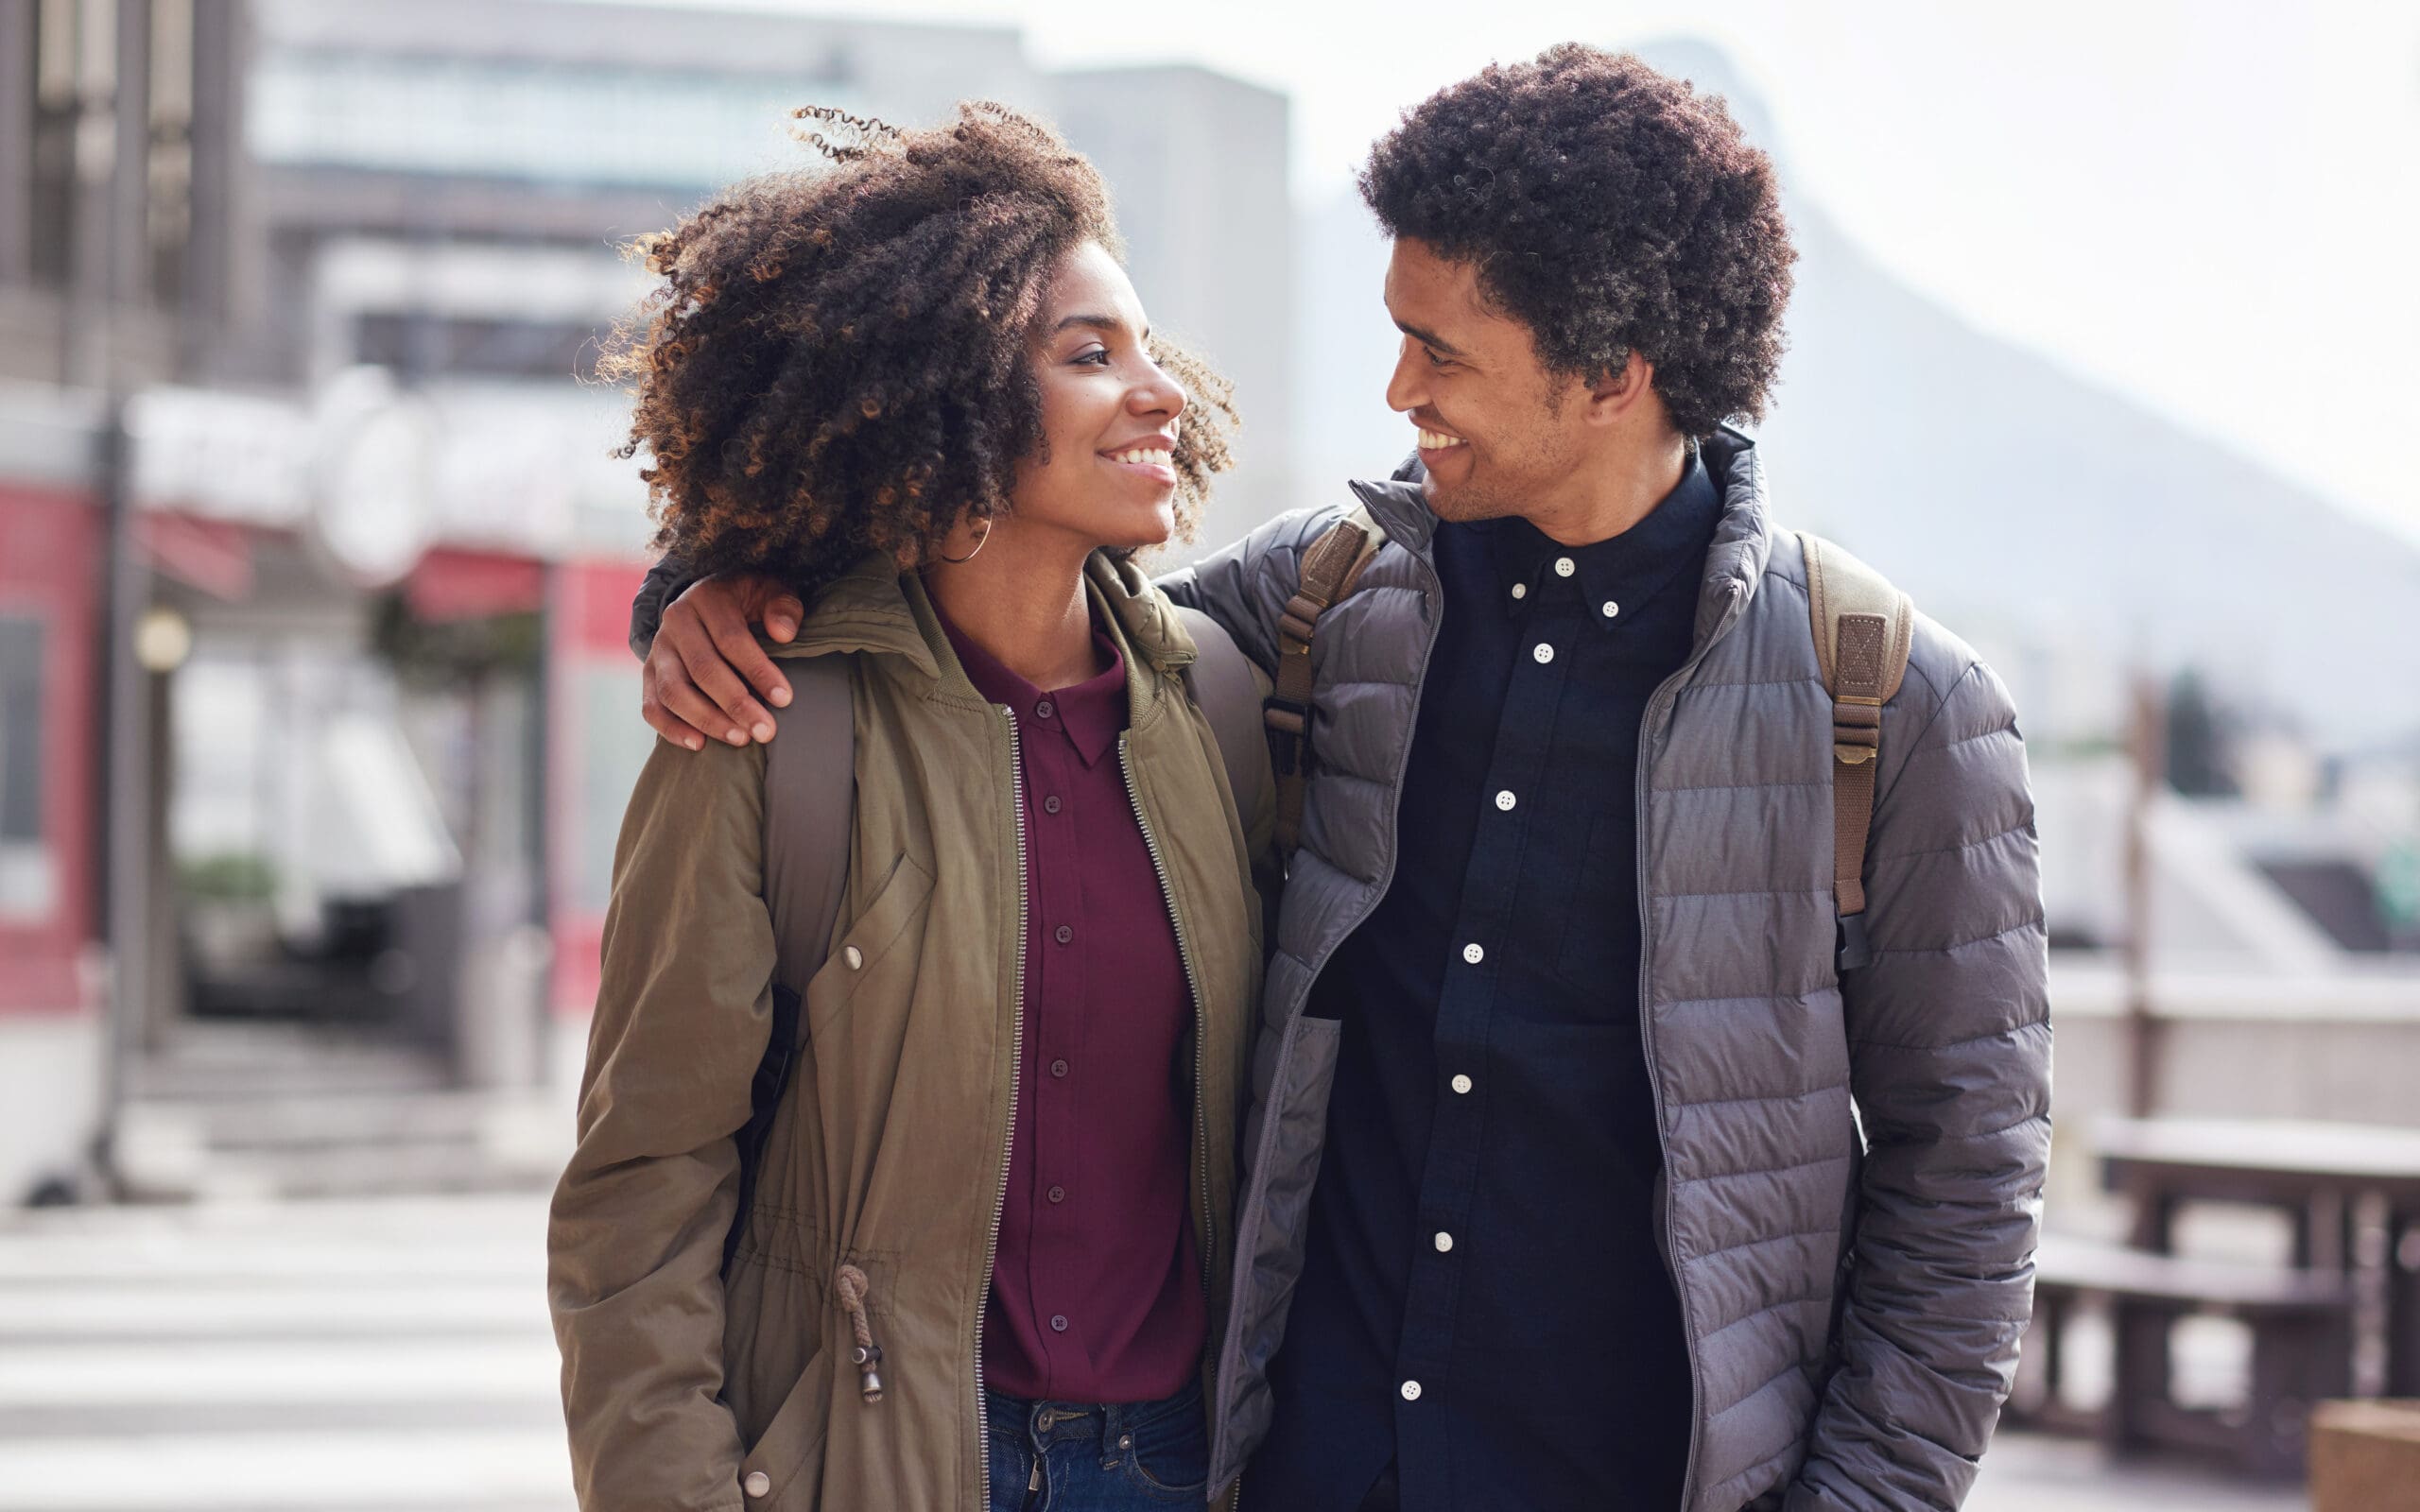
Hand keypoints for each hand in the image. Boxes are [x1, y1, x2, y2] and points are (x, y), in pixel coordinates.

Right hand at [641, 572, 804, 749]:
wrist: (711, 601)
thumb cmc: (750, 601)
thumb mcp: (770, 592)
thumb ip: (783, 606)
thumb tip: (783, 633)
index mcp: (706, 598)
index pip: (731, 638)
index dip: (757, 670)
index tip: (784, 699)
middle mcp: (676, 621)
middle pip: (702, 668)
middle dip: (736, 704)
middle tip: (765, 730)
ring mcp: (658, 649)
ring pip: (673, 691)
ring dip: (707, 720)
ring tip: (740, 739)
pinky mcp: (648, 673)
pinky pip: (651, 706)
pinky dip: (671, 728)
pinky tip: (699, 745)